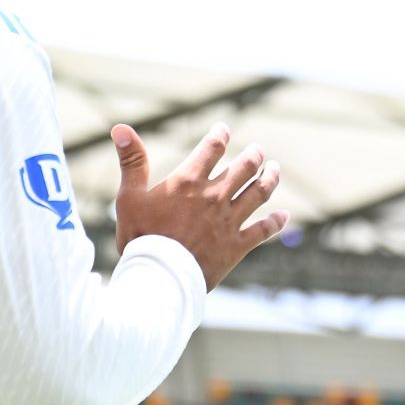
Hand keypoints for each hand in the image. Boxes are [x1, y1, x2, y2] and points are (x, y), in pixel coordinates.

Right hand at [112, 122, 286, 289]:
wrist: (160, 277)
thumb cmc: (140, 237)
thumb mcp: (129, 197)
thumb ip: (131, 161)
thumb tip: (120, 127)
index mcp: (189, 181)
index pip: (211, 148)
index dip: (219, 135)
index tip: (224, 129)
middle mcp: (214, 196)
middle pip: (244, 167)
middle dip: (254, 155)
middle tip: (258, 150)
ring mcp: (229, 221)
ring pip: (259, 193)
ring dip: (270, 178)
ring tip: (275, 169)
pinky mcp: (237, 245)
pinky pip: (262, 230)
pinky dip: (275, 222)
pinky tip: (284, 216)